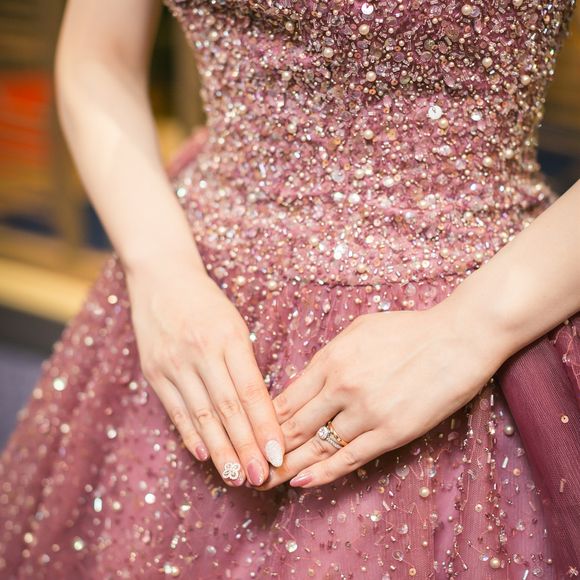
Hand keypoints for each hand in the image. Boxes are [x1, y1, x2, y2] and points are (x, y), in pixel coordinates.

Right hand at [125, 249, 283, 487]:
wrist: (160, 278)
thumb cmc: (207, 303)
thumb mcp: (234, 323)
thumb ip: (244, 363)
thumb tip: (259, 411)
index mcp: (228, 337)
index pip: (250, 390)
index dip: (264, 424)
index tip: (278, 454)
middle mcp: (200, 351)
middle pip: (226, 408)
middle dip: (245, 446)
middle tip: (260, 478)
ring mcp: (173, 363)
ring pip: (200, 415)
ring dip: (219, 449)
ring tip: (234, 476)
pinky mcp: (154, 371)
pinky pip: (175, 410)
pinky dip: (190, 435)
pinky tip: (203, 455)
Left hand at [259, 303, 507, 488]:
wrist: (458, 337)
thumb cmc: (408, 330)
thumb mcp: (358, 330)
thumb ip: (330, 356)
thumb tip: (307, 379)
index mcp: (331, 358)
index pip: (285, 398)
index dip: (264, 421)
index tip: (251, 436)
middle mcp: (342, 386)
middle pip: (294, 426)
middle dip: (267, 449)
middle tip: (247, 465)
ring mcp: (366, 410)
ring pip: (317, 446)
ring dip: (288, 467)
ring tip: (264, 482)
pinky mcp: (391, 431)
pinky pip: (349, 457)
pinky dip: (323, 472)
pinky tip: (301, 482)